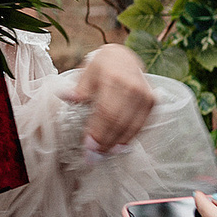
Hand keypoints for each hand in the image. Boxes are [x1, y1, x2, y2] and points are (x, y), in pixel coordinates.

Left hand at [73, 44, 155, 159]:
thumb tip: (64, 96)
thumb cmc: (101, 67)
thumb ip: (78, 89)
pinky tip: (118, 147)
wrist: (124, 58)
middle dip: (105, 143)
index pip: (106, 111)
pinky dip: (129, 138)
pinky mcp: (152, 102)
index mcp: (113, 78)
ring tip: (103, 155)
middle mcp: (132, 87)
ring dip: (117, 144)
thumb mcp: (86, 74)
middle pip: (119, 122)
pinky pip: (140, 125)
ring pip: (131, 127)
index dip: (98, 132)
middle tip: (93, 158)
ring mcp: (145, 95)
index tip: (88, 147)